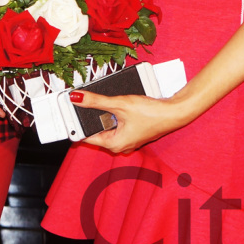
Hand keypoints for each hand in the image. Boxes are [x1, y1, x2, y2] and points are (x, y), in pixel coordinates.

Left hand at [71, 90, 189, 154]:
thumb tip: (77, 98)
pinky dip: (114, 114)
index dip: (76, 124)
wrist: (174, 112)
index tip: (69, 112)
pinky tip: (116, 105)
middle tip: (85, 102)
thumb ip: (96, 101)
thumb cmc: (152, 113)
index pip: (86, 136)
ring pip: (107, 126)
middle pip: (96, 130)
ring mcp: (127, 139)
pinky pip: (117, 124)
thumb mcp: (119, 104)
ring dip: (103, 114)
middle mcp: (120, 145)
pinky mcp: (133, 132)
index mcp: (114, 144)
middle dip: (91, 117)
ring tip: (104, 102)